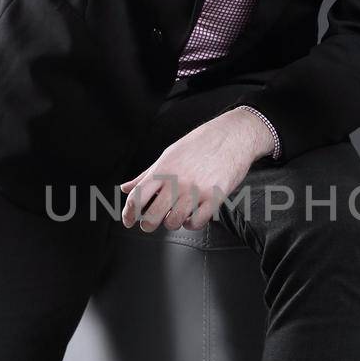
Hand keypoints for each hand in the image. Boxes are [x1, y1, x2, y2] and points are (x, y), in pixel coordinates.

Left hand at [119, 110, 265, 232]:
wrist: (233, 135)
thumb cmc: (200, 143)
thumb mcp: (169, 155)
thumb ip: (146, 174)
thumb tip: (126, 188)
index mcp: (163, 169)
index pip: (137, 196)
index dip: (128, 213)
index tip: (128, 220)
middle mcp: (177, 181)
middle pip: (152, 215)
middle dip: (148, 224)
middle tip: (149, 224)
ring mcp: (196, 190)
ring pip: (173, 222)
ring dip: (171, 223)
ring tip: (174, 216)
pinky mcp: (214, 197)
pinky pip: (196, 222)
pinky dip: (191, 224)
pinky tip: (192, 216)